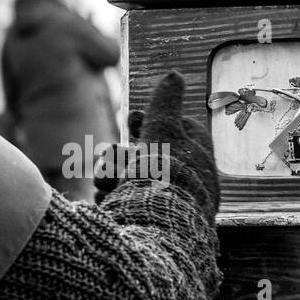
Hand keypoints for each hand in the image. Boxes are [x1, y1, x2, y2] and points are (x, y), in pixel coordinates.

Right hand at [95, 71, 218, 218]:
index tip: (133, 119)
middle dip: (121, 154)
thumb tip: (173, 74)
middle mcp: (185, 182)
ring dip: (112, 174)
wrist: (160, 225)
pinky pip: (124, 203)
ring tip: (103, 179)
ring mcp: (166, 204)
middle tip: (107, 155)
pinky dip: (112, 197)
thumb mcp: (164, 126)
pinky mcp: (147, 223)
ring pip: (129, 179)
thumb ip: (165, 100)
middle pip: (145, 156)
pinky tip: (104, 196)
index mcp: (196, 157)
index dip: (148, 124)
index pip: (171, 132)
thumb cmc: (166, 172)